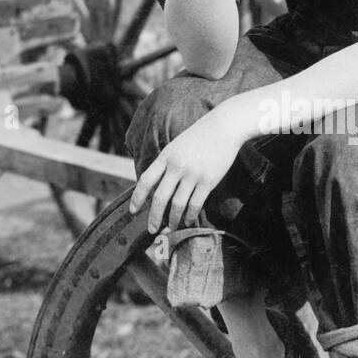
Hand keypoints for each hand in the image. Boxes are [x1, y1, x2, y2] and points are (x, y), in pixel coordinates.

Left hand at [128, 105, 245, 233]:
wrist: (224, 127)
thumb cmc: (200, 136)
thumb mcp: (177, 146)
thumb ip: (167, 163)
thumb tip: (158, 185)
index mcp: (166, 156)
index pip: (146, 180)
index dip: (137, 198)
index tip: (133, 211)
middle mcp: (176, 166)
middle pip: (160, 197)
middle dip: (153, 217)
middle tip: (151, 230)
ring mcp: (192, 174)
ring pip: (177, 204)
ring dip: (172, 220)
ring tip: (171, 228)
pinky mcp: (208, 180)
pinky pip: (196, 203)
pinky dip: (191, 215)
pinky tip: (189, 221)